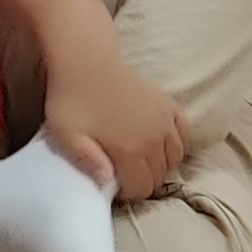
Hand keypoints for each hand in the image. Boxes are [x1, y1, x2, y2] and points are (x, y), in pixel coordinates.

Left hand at [42, 56, 186, 203]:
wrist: (86, 61)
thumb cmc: (71, 99)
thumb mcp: (66, 135)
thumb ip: (86, 161)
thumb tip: (106, 183)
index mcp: (130, 150)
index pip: (143, 187)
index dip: (128, 191)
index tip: (114, 183)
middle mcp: (155, 138)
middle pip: (160, 175)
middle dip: (144, 179)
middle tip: (125, 172)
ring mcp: (165, 120)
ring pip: (176, 157)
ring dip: (161, 164)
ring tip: (141, 159)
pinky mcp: (169, 105)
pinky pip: (184, 132)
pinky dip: (176, 142)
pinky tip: (161, 141)